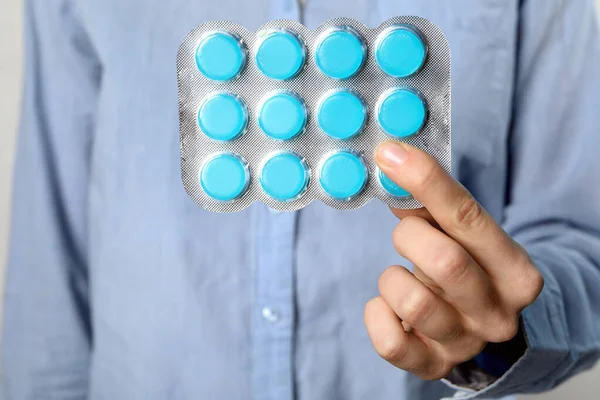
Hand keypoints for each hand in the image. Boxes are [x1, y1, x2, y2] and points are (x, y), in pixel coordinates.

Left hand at [364, 141, 543, 379]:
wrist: (477, 323)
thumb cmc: (467, 267)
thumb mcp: (463, 236)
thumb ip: (433, 204)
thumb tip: (391, 163)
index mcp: (516, 273)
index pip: (468, 218)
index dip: (425, 181)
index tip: (390, 154)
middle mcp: (498, 314)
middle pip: (444, 261)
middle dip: (410, 236)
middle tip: (408, 233)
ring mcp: (465, 344)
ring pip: (411, 301)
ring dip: (392, 278)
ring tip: (403, 275)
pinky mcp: (432, 366)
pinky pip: (388, 341)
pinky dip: (377, 314)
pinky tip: (389, 305)